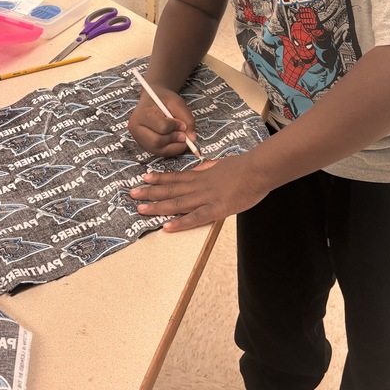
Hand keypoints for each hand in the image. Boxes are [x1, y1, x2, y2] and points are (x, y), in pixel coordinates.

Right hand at [128, 87, 195, 156]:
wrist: (152, 99)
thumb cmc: (163, 99)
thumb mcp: (177, 102)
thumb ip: (186, 118)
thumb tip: (192, 138)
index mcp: (142, 113)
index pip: (162, 127)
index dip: (176, 127)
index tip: (182, 123)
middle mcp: (135, 128)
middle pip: (157, 142)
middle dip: (174, 139)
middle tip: (184, 135)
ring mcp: (138, 139)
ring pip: (158, 150)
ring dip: (174, 146)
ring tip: (180, 137)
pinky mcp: (144, 145)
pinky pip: (159, 153)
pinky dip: (171, 149)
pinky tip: (175, 141)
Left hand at [130, 153, 268, 232]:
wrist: (258, 169)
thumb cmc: (244, 166)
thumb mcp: (222, 162)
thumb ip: (209, 166)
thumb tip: (200, 167)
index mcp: (202, 175)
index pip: (176, 177)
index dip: (159, 178)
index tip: (145, 177)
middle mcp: (199, 186)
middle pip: (171, 189)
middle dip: (150, 192)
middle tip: (132, 194)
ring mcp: (207, 197)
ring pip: (178, 202)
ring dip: (158, 206)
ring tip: (140, 209)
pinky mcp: (217, 209)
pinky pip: (195, 218)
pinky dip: (181, 222)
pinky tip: (167, 227)